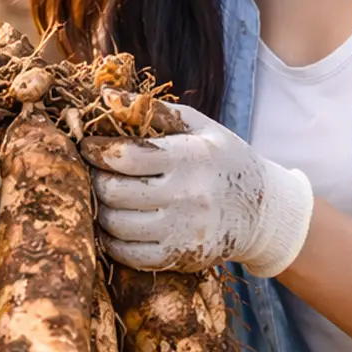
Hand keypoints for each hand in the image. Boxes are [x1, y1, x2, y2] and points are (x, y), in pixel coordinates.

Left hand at [79, 102, 314, 276]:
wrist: (265, 212)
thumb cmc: (223, 159)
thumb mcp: (199, 126)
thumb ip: (154, 109)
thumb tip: (105, 94)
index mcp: (190, 157)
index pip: (126, 156)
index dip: (97, 150)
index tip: (87, 146)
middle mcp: (187, 195)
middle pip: (116, 191)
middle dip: (95, 179)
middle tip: (91, 171)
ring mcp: (184, 231)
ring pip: (117, 224)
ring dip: (99, 209)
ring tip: (101, 195)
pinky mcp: (179, 257)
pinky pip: (129, 254)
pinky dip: (111, 240)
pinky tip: (112, 224)